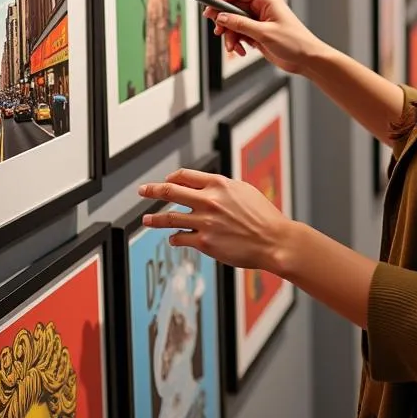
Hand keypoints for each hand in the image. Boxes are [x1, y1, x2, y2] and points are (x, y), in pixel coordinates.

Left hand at [140, 166, 292, 272]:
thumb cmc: (264, 217)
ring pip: (169, 216)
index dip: (172, 178)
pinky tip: (173, 239)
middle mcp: (209, 200)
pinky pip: (180, 238)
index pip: (186, 175)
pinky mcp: (204, 242)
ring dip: (155, 218)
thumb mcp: (244, 191)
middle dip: (152, 190)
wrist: (274, 240)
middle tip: (142, 191)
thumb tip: (208, 188)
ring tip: (147, 219)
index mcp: (219, 184)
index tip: (166, 181)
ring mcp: (205, 222)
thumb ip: (223, 188)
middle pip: (170, 191)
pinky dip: (174, 237)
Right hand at [203, 0, 322, 75]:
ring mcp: (258, 19)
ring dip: (230, 36)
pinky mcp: (257, 32)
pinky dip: (237, 42)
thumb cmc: (294, 42)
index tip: (210, 8)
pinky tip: (242, 51)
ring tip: (234, 47)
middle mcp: (260, 6)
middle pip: (231, 7)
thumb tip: (222, 17)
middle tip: (218, 31)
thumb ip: (241, 24)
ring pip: (233, 22)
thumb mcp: (264, 33)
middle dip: (224, 21)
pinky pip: (239, 33)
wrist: (306, 59)